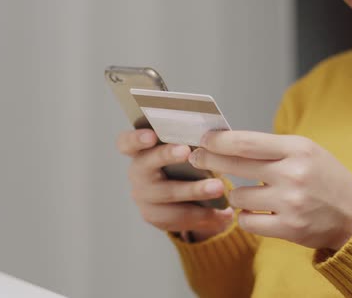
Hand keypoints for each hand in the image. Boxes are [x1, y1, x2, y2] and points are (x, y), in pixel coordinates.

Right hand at [116, 129, 232, 240]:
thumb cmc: (184, 162)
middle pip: (145, 164)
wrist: (179, 196)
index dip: (135, 139)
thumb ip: (190, 141)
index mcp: (140, 150)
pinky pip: (179, 217)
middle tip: (187, 152)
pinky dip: (204, 215)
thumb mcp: (183, 149)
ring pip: (167, 193)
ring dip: (194, 190)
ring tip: (219, 188)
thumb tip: (215, 135)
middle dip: (166, 156)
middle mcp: (137, 173)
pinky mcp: (155, 217)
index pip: (126, 142)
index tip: (151, 135)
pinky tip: (225, 214)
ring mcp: (143, 197)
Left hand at [188, 131, 351, 249]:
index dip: (218, 140)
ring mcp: (290, 202)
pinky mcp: (288, 228)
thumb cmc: (326, 179)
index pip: (246, 141)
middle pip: (235, 164)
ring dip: (238, 195)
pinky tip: (256, 212)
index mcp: (298, 149)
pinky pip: (246, 221)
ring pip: (238, 196)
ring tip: (254, 194)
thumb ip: (272, 147)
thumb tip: (228, 142)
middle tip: (197, 157)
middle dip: (209, 159)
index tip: (204, 138)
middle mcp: (293, 173)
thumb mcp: (307, 151)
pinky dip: (246, 217)